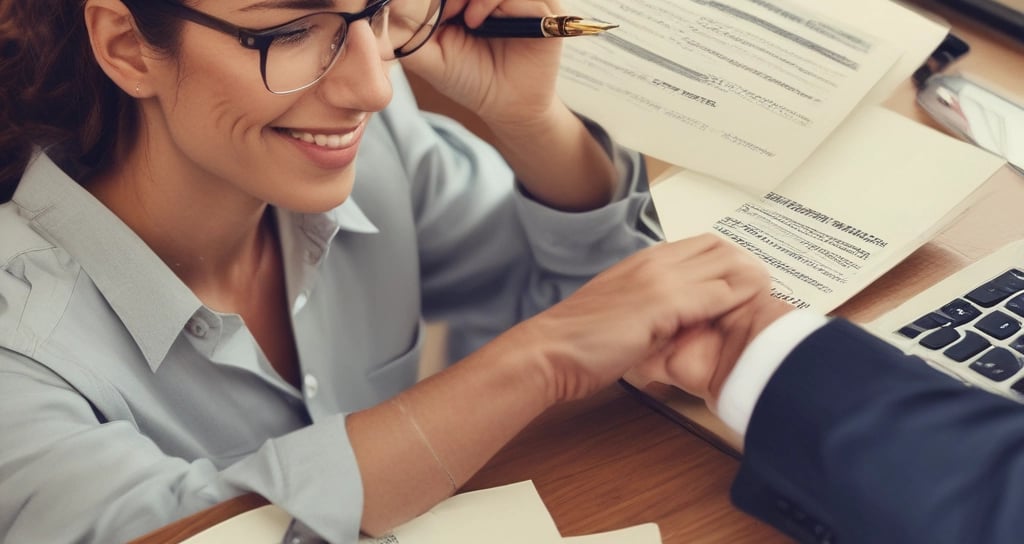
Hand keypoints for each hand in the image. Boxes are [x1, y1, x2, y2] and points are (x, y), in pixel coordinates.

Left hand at [399, 0, 565, 126]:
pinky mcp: (544, 8)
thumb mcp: (429, 55)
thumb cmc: (469, 79)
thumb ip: (406, 32)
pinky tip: (475, 22)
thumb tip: (381, 13)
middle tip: (444, 11)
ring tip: (460, 19)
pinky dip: (490, 0)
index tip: (427, 7)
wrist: (505, 107)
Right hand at [512, 234, 773, 403]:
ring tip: (764, 301)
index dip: (729, 261)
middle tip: (762, 291)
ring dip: (749, 281)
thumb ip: (651, 308)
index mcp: (643, 261)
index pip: (703, 245)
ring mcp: (660, 279)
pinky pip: (716, 294)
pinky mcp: (663, 303)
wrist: (551, 351)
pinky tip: (748, 313)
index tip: (743, 283)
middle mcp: (654, 262)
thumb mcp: (622, 313)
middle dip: (746, 266)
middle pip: (720, 247)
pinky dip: (738, 300)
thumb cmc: (579, 340)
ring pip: (725, 265)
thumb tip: (674, 321)